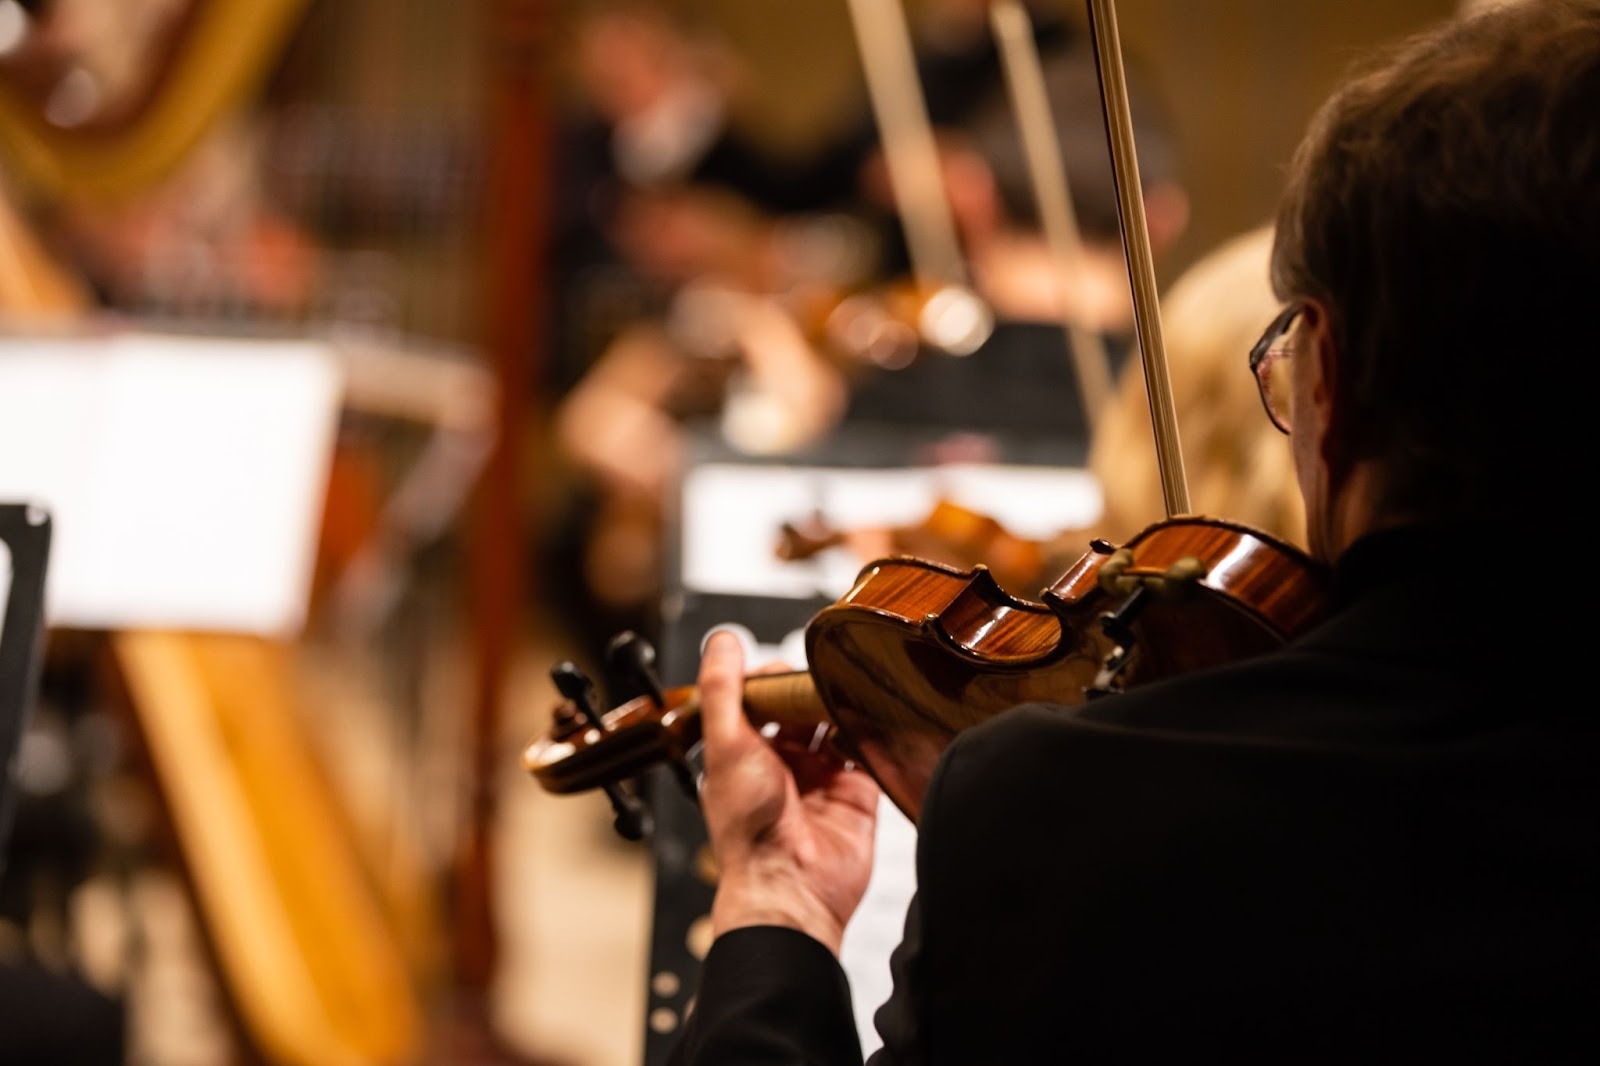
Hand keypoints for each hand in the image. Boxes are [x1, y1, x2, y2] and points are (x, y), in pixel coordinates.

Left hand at [696, 629, 881, 955]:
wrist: (790, 886)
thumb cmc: (748, 827)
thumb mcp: (725, 744)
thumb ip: (722, 690)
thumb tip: (722, 640)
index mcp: (745, 752)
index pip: (762, 697)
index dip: (773, 677)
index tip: (785, 669)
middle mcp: (783, 764)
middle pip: (803, 707)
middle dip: (812, 689)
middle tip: (823, 677)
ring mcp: (822, 777)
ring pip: (837, 724)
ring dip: (842, 706)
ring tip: (849, 692)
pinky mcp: (857, 793)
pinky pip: (868, 751)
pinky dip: (871, 732)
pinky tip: (870, 716)